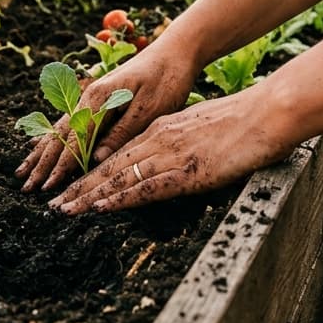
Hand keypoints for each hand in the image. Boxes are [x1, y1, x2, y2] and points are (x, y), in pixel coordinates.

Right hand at [15, 42, 196, 191]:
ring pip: (60, 130)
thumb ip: (122, 132)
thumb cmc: (167, 78)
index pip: (75, 139)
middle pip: (60, 135)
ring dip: (41, 151)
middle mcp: (89, 97)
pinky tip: (39, 144)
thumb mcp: (149, 107)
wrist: (176, 50)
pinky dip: (53, 137)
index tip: (49, 186)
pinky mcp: (98, 100)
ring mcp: (91, 98)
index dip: (61, 165)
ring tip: (23, 171)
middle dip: (42, 162)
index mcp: (99, 99)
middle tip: (25, 186)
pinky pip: (69, 123)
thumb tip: (97, 159)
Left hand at [47, 88, 294, 213]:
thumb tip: (178, 162)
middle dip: (80, 186)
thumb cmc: (245, 121)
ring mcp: (171, 154)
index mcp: (163, 128)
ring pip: (119, 177)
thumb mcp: (204, 129)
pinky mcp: (187, 171)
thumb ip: (185, 145)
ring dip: (89, 196)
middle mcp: (159, 139)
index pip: (119, 153)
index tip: (73, 185)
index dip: (92, 171)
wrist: (268, 112)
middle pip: (109, 165)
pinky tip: (100, 208)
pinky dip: (119, 199)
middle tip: (54, 203)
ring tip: (64, 210)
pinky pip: (145, 187)